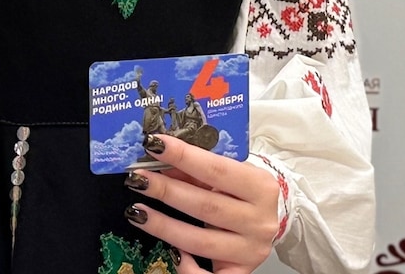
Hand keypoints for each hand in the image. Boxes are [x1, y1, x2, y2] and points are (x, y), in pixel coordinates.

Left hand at [125, 134, 280, 273]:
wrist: (268, 222)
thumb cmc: (246, 193)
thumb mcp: (231, 175)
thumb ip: (200, 170)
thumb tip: (162, 162)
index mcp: (261, 187)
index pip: (217, 169)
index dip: (184, 156)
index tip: (154, 144)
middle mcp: (259, 220)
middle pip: (205, 206)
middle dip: (167, 191)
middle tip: (138, 179)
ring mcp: (251, 249)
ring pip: (199, 241)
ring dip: (163, 225)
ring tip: (136, 211)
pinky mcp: (240, 271)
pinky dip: (187, 267)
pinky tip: (172, 254)